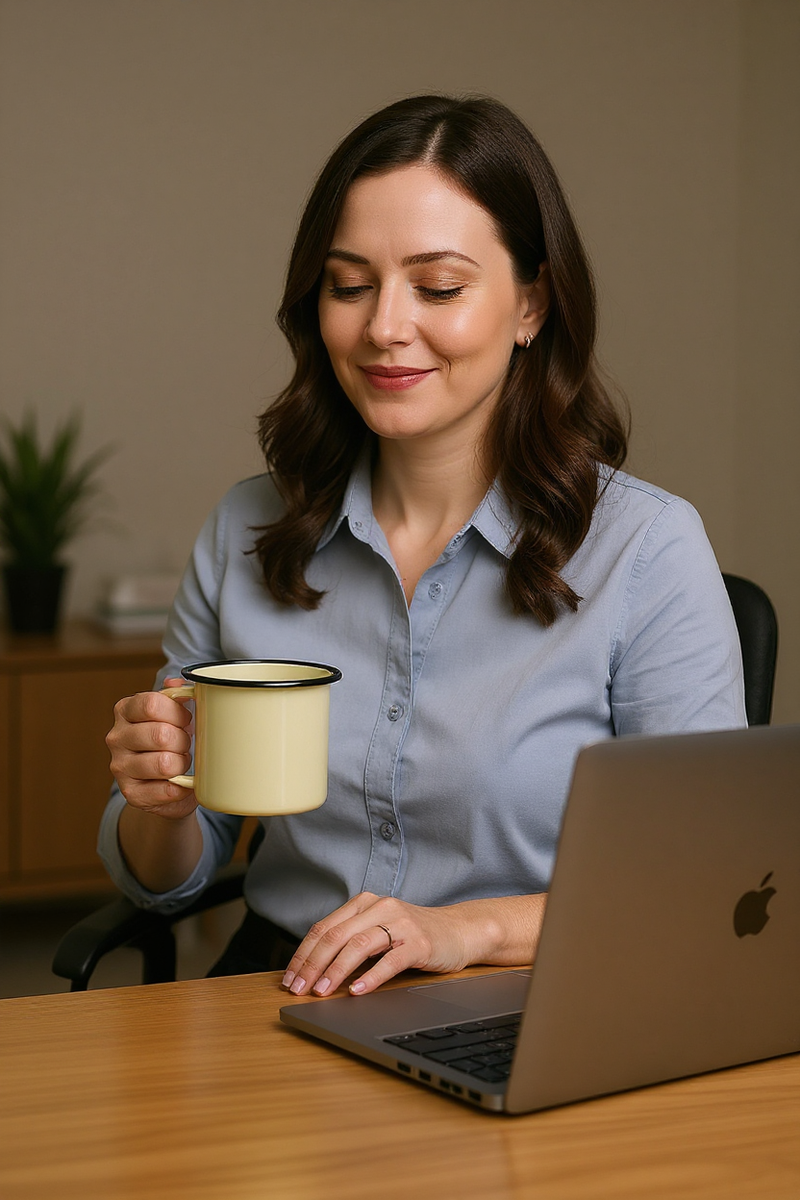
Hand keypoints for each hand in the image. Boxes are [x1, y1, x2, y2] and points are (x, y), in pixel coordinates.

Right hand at [106, 677, 196, 818]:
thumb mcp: (174, 713)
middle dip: (183, 741)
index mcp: (125, 710)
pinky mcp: (130, 792)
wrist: (166, 780)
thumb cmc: (171, 740)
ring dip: (181, 764)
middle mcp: (116, 737)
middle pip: (160, 734)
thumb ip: (176, 695)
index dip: (177, 713)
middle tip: (185, 745)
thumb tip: (177, 683)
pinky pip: (165, 790)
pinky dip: (180, 787)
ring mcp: (119, 766)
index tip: (186, 720)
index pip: (151, 704)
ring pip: (164, 763)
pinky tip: (179, 782)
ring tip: (180, 762)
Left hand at [281, 891, 545, 997]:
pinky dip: (370, 977)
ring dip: (335, 971)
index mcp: (363, 903)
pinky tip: (357, 991)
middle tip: (299, 989)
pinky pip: (389, 960)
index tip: (289, 978)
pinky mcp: (418, 942)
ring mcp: (400, 923)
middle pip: (335, 936)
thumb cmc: (414, 935)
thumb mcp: (378, 931)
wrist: (460, 931)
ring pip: (358, 946)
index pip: (323, 928)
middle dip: (312, 965)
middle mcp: (379, 908)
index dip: (302, 954)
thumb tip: (312, 970)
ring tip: (321, 991)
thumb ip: (350, 941)